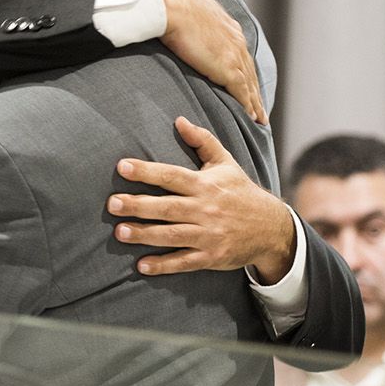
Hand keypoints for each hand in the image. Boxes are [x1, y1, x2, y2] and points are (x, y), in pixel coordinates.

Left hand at [108, 117, 294, 279]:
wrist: (272, 228)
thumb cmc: (241, 192)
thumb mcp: (226, 163)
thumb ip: (202, 141)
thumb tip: (179, 119)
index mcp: (206, 185)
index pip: (172, 176)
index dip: (147, 171)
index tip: (122, 167)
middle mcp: (206, 209)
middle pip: (168, 207)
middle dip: (138, 205)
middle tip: (112, 204)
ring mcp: (209, 235)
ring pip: (172, 235)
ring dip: (145, 235)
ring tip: (120, 232)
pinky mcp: (211, 257)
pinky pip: (184, 262)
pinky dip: (164, 265)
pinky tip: (142, 266)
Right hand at [154, 0, 266, 124]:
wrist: (172, 7)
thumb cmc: (172, 5)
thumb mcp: (190, 11)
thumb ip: (194, 21)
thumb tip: (184, 23)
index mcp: (229, 27)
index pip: (241, 54)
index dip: (245, 71)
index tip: (247, 83)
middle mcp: (237, 41)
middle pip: (250, 71)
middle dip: (255, 90)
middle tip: (260, 107)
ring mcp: (234, 55)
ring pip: (250, 85)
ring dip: (255, 103)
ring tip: (259, 118)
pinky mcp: (228, 69)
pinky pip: (242, 93)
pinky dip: (247, 105)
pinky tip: (250, 117)